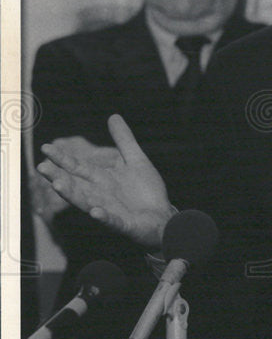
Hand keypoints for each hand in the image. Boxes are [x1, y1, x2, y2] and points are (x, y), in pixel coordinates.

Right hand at [37, 115, 172, 249]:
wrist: (163, 216)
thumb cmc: (146, 191)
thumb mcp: (135, 160)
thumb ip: (124, 140)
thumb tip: (113, 115)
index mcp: (102, 179)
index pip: (77, 167)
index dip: (62, 158)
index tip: (45, 147)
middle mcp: (100, 194)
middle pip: (75, 185)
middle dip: (59, 176)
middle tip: (41, 167)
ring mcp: (109, 210)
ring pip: (86, 202)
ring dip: (72, 195)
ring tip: (58, 185)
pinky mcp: (123, 224)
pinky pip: (112, 220)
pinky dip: (103, 216)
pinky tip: (95, 211)